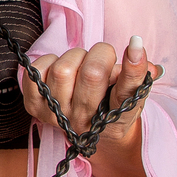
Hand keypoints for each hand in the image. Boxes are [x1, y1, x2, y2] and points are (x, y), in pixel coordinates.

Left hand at [23, 37, 160, 176]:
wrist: (88, 132)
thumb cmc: (111, 105)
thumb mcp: (131, 94)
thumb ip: (138, 75)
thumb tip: (142, 54)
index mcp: (115, 116)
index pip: (127, 92)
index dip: (132, 67)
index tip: (135, 44)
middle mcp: (85, 120)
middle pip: (93, 74)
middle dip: (101, 55)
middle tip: (102, 59)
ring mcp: (58, 116)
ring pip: (63, 69)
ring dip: (74, 57)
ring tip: (80, 65)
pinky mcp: (34, 106)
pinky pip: (36, 72)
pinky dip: (48, 62)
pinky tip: (58, 69)